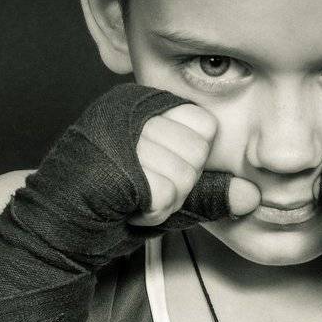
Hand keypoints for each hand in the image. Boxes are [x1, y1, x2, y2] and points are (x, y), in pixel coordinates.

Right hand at [129, 102, 260, 225]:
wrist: (69, 216)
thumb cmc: (125, 198)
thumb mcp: (174, 190)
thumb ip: (213, 190)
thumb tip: (252, 196)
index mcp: (150, 105)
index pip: (205, 124)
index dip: (193, 156)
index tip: (165, 167)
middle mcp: (136, 112)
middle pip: (198, 151)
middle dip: (180, 180)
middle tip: (150, 185)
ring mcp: (124, 137)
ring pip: (183, 175)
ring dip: (166, 198)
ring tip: (139, 194)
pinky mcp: (120, 168)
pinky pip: (165, 195)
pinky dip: (153, 211)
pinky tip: (134, 205)